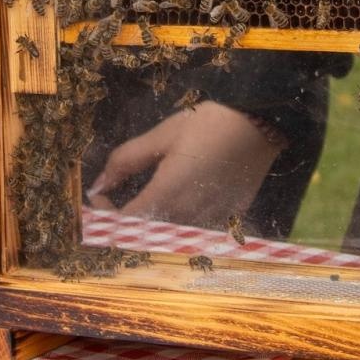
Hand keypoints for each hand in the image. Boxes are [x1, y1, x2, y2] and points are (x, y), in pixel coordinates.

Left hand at [86, 102, 282, 229]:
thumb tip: (97, 184)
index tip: (100, 197)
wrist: (262, 123)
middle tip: (118, 200)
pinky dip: (180, 224)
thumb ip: (126, 161)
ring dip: (151, 224)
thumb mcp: (162, 136)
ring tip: (146, 201)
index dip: (104, 215)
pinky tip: (180, 203)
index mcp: (166, 195)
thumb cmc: (208, 123)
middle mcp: (187, 216)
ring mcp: (211, 221)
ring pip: (170, 236)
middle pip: (144, 235)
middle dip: (125, 222)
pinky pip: (197, 232)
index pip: (123, 224)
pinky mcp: (229, 218)